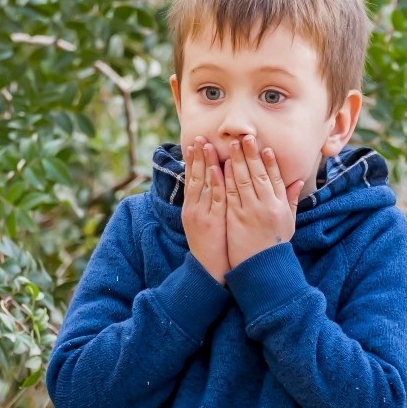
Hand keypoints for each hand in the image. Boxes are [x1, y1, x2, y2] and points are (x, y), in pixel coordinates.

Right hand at [182, 137, 228, 283]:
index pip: (191, 179)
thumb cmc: (210, 246)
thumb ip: (206, 205)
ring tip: (204, 145)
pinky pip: (215, 199)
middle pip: (194, 178)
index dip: (192, 161)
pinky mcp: (212, 221)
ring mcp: (201, 214)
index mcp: (191, 208)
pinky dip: (214, 183)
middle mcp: (193, 208)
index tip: (194, 143)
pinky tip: (215, 169)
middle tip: (198, 136)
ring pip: (202, 184)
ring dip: (203, 163)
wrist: (209, 270)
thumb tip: (212, 187)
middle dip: (196, 156)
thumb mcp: (203, 224)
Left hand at [222, 136, 304, 266]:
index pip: (276, 178)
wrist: (261, 268)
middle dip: (251, 154)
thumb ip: (291, 200)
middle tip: (245, 137)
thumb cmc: (275, 246)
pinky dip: (226, 178)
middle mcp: (267, 205)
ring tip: (232, 144)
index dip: (270, 162)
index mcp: (280, 205)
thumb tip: (297, 182)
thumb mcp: (288, 223)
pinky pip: (230, 193)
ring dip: (237, 160)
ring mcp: (250, 211)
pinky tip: (223, 165)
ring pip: (243, 180)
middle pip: (259, 174)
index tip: (265, 147)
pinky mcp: (235, 217)